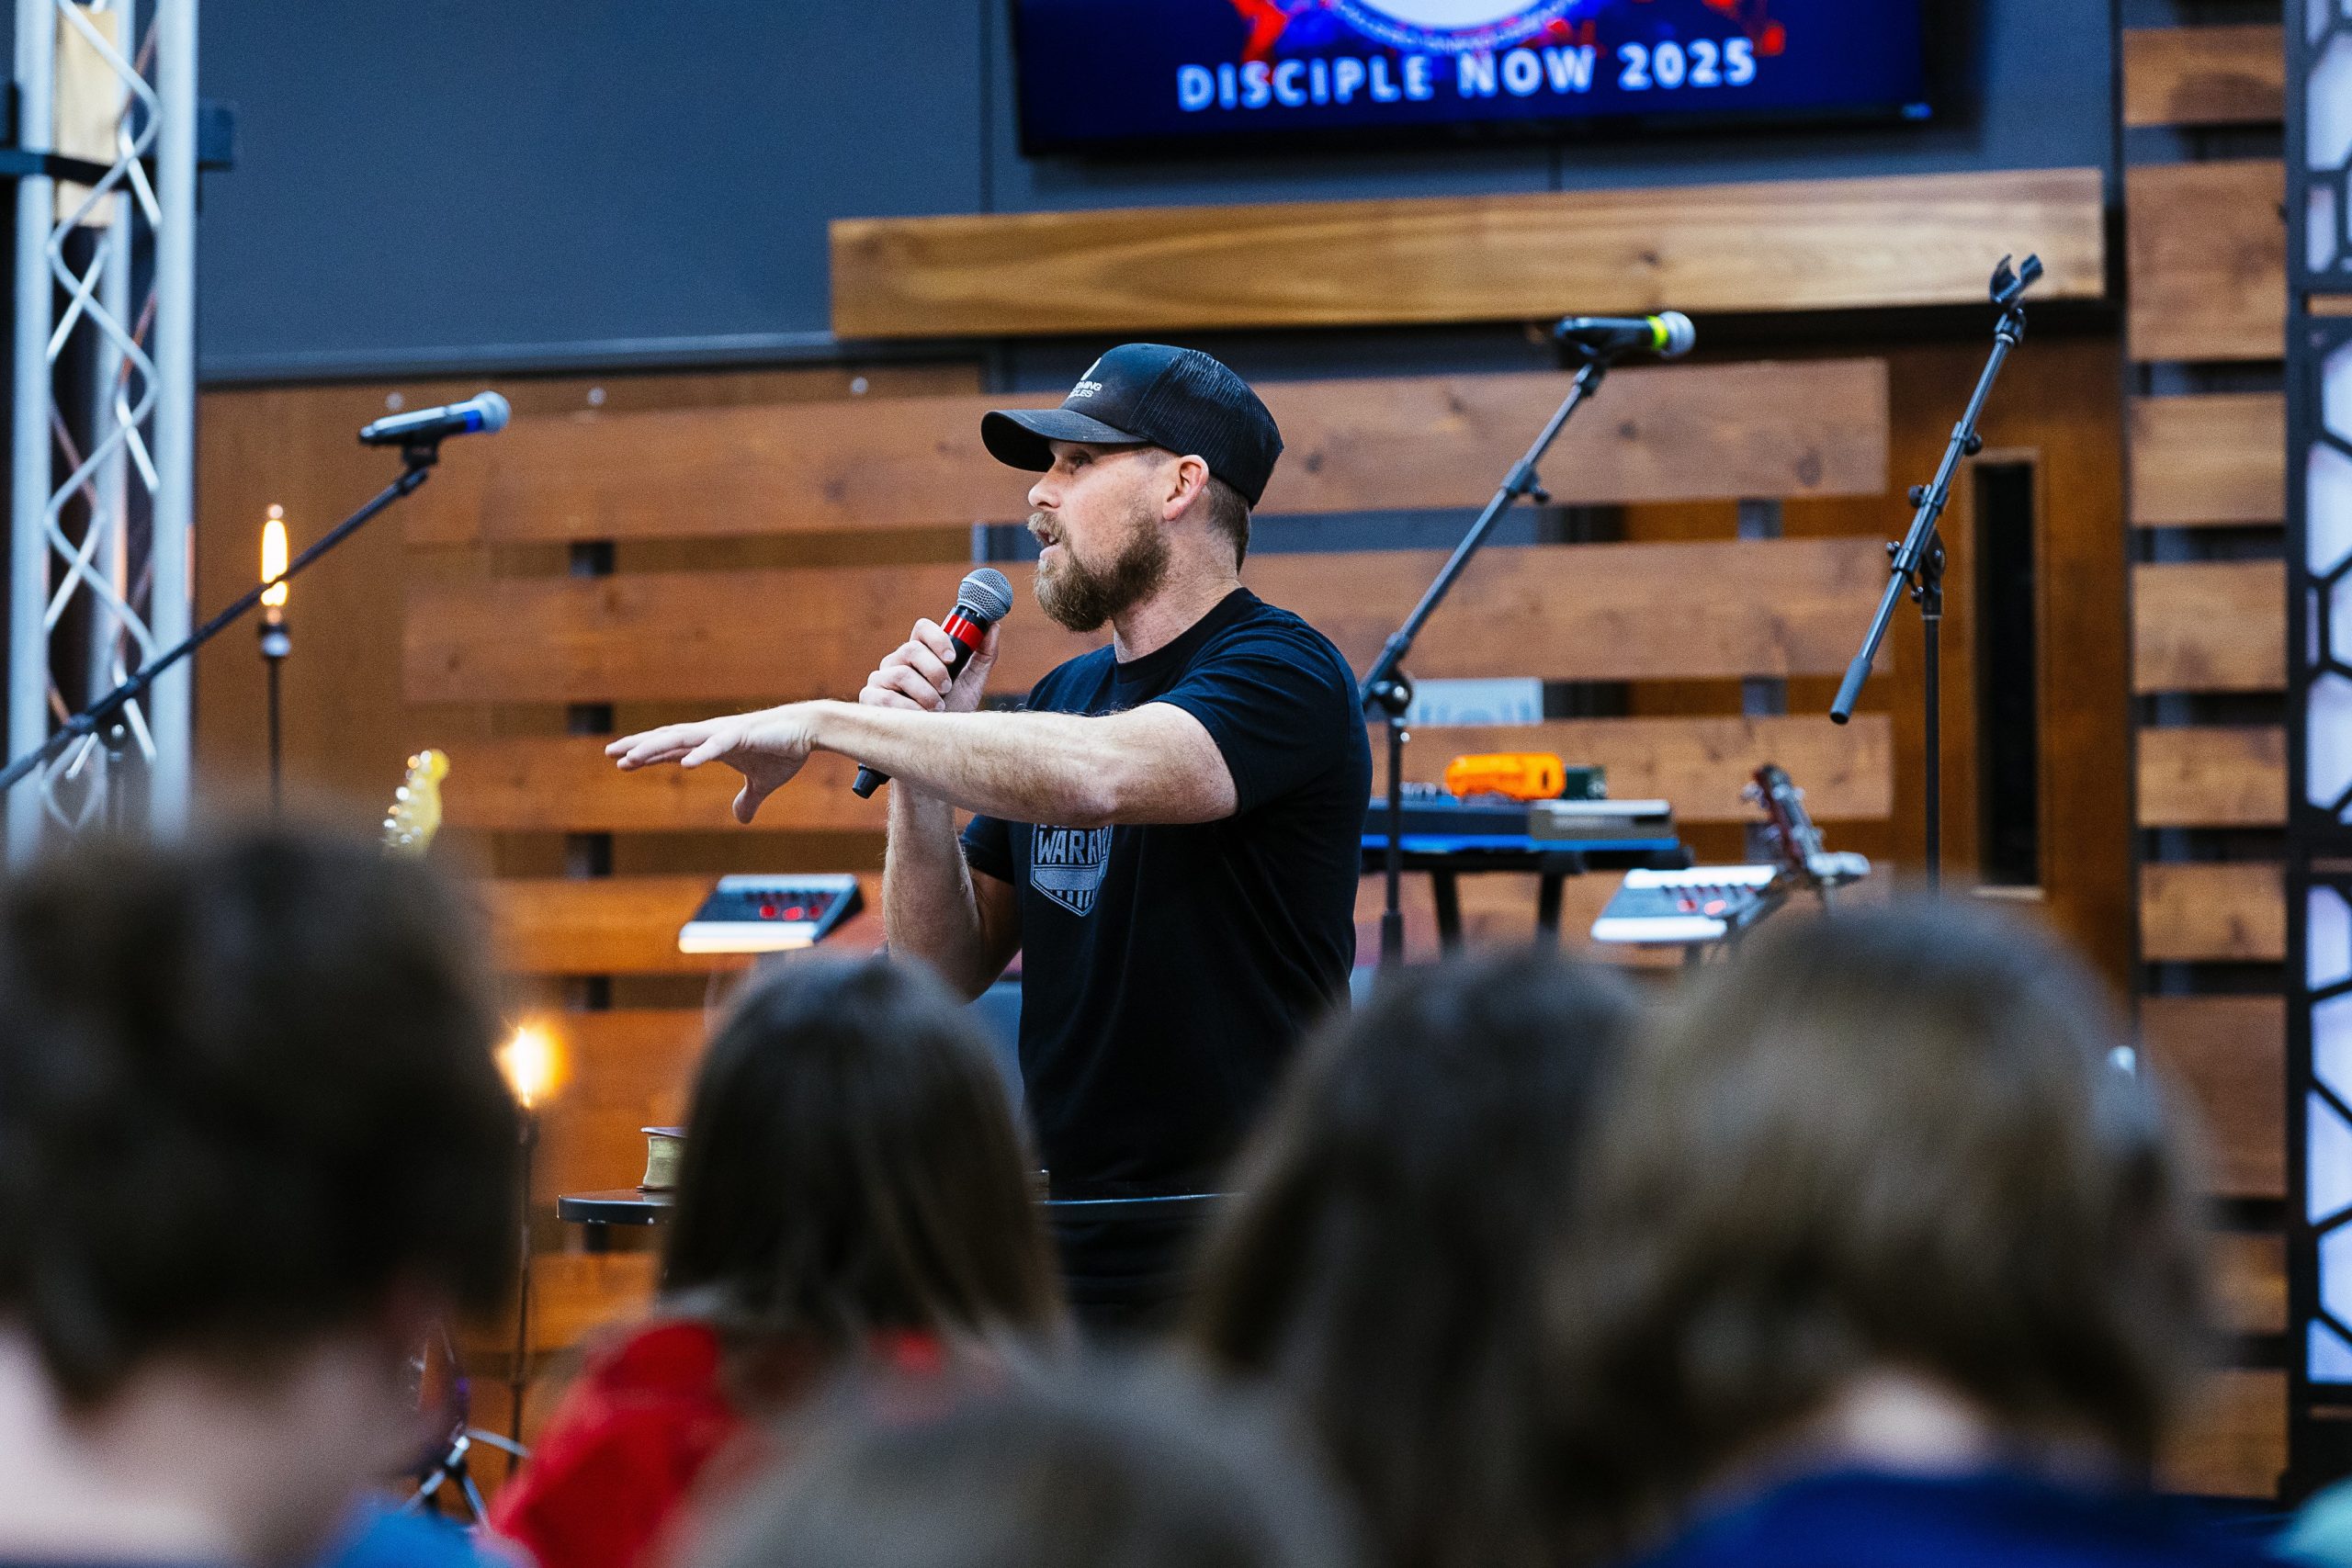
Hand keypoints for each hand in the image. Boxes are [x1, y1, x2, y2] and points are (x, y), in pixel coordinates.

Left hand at [605, 705, 816, 823]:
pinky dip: (700, 753)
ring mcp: (724, 733)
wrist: (810, 729)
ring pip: (682, 739)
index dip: (647, 756)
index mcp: (711, 744)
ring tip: (631, 756)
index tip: (621, 762)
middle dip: (638, 746)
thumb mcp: (762, 783)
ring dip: (656, 747)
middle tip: (610, 752)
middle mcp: (711, 735)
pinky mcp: (743, 734)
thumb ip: (747, 799)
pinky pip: (717, 745)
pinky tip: (684, 764)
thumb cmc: (784, 750)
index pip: (672, 749)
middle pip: (667, 739)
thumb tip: (741, 819)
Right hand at [859, 621, 998, 714]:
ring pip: (901, 674)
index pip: (922, 629)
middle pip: (912, 649)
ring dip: (926, 694)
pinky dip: (910, 710)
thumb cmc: (952, 711)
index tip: (953, 658)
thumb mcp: (971, 683)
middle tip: (947, 689)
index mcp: (919, 653)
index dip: (938, 638)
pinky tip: (920, 718)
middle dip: (935, 671)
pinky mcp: (870, 699)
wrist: (935, 746)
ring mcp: (880, 679)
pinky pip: (887, 698)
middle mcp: (896, 661)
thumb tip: (993, 627)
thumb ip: (982, 655)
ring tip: (937, 709)